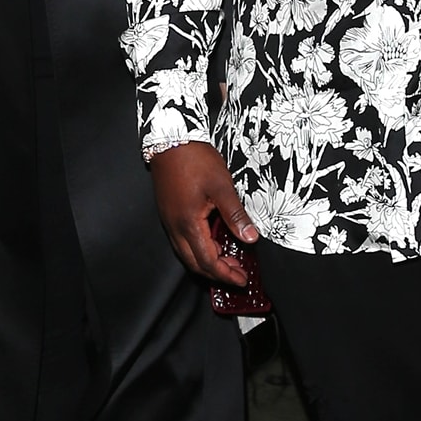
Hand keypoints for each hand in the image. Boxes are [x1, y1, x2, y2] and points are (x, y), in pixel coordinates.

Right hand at [148, 141, 258, 283]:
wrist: (171, 141)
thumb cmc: (194, 160)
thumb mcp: (222, 186)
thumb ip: (236, 215)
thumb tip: (250, 238)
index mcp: (189, 224)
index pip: (208, 261)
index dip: (226, 274)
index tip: (241, 279)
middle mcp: (176, 228)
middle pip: (195, 264)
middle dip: (217, 274)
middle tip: (238, 274)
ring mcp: (171, 222)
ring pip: (188, 255)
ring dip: (208, 262)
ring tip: (229, 260)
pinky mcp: (170, 214)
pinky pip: (183, 242)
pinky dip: (200, 249)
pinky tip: (214, 241)